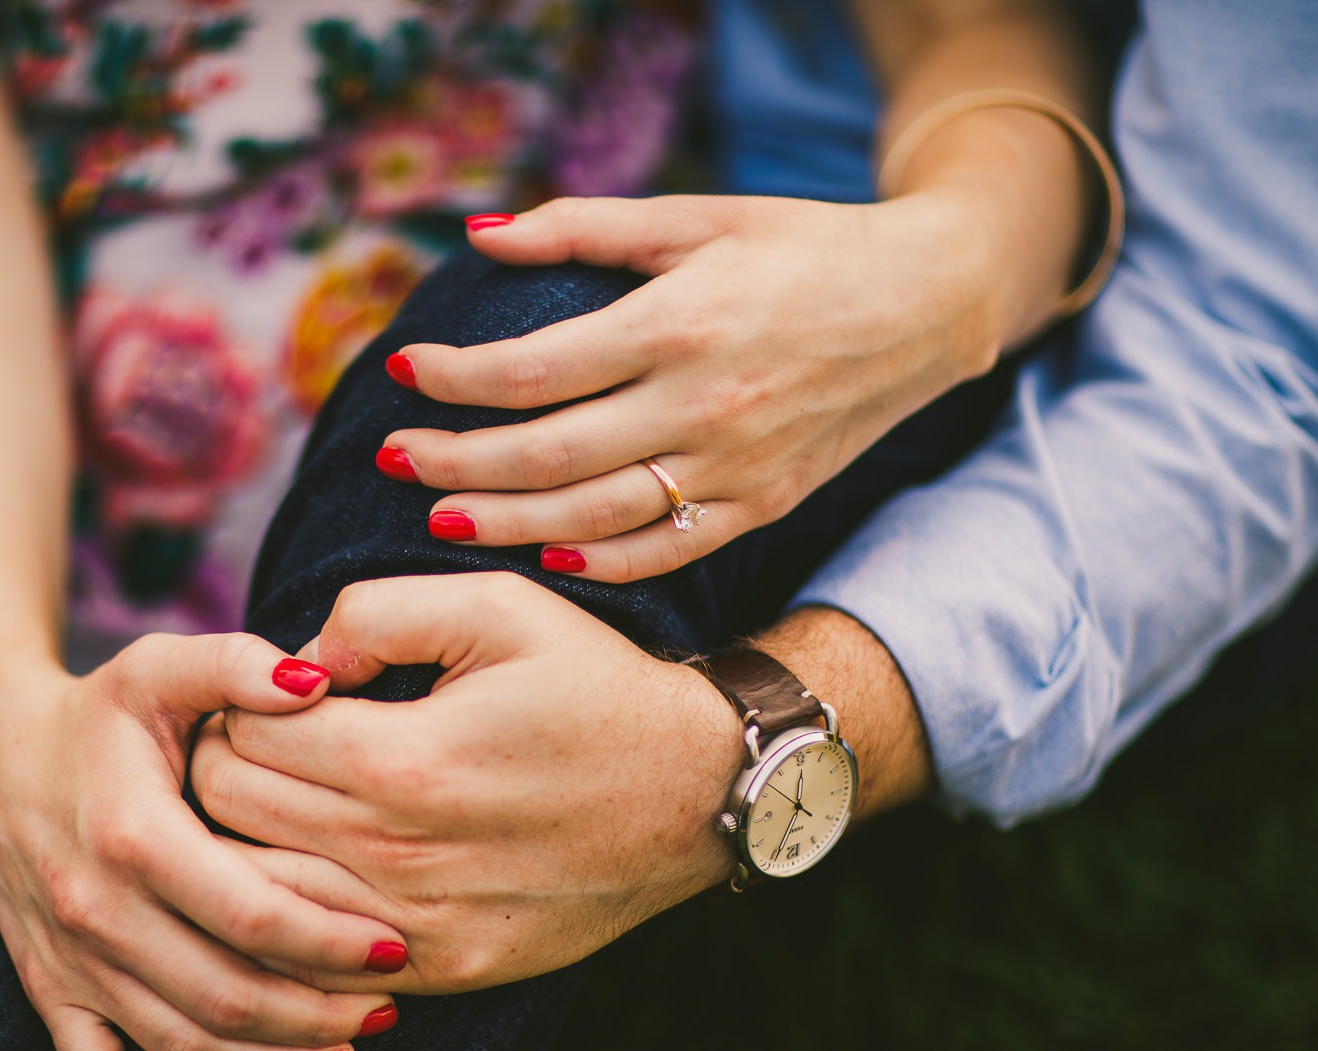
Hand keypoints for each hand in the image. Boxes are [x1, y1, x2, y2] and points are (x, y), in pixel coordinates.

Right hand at [0, 635, 405, 1050]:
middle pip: (224, 996)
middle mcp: (95, 909)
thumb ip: (237, 664)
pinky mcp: (47, 988)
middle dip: (318, 1015)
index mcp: (133, 834)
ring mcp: (67, 958)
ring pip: (179, 1045)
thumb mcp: (160, 667)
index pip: (249, 914)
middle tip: (390, 1008)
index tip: (396, 946)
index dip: (330, 941)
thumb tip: (317, 681)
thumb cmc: (98, 712)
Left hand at [188, 573, 744, 994]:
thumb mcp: (498, 606)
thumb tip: (290, 661)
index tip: (272, 690)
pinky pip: (315, 960)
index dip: (235, 700)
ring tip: (283, 799)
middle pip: (228, 815)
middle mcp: (399, 855)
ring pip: (254, 896)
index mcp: (403, 759)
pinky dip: (293, 917)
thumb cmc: (593, 686)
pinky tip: (318, 868)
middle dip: (223, 765)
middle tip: (264, 739)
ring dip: (245, 844)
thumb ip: (374, 613)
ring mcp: (418, 927)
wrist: (698, 793)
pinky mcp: (442, 970)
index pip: (239, 735)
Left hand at [378, 194, 1002, 581]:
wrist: (925, 304)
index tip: (400, 371)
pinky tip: (543, 561)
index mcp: (677, 324)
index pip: (532, 369)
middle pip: (546, 455)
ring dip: (505, 526)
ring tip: (439, 523)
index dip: (453, 378)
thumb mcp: (697, 217)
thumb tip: (480, 236)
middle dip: (454, 463)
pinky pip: (663, 554)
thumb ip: (584, 226)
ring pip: (593, 518)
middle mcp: (701, 405)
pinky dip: (598, 566)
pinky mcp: (760, 506)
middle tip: (392, 460)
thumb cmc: (801, 248)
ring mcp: (733, 468)